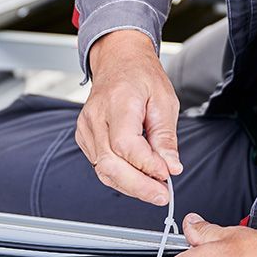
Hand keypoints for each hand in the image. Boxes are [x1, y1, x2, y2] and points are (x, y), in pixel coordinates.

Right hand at [76, 30, 181, 205]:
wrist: (118, 61)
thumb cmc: (141, 77)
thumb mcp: (164, 101)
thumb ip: (165, 137)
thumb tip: (171, 167)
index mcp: (117, 102)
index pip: (125, 144)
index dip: (146, 165)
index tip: (166, 175)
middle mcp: (95, 117)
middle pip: (110, 163)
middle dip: (138, 186)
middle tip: (162, 195)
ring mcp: (86, 128)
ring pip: (103, 169)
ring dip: (130, 185)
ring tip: (154, 190)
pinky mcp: (85, 137)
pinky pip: (100, 165)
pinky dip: (120, 177)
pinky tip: (138, 179)